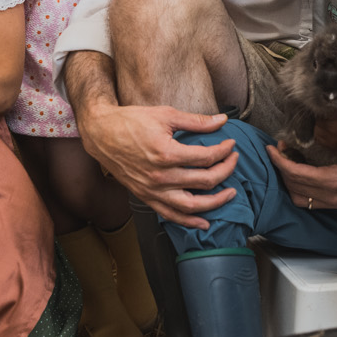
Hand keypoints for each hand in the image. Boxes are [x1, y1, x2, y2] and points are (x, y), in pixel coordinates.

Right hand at [78, 102, 238, 229]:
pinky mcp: (146, 197)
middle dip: (226, 170)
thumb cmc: (131, 121)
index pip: (206, 157)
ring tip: (230, 194)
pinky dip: (189, 221)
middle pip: (205, 181)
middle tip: (234, 161)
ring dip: (215, 202)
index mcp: (167, 153)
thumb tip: (222, 120)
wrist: (102, 134)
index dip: (224, 150)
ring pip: (191, 205)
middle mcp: (160, 176)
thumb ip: (196, 121)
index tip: (230, 144)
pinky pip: (170, 215)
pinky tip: (204, 222)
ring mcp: (152, 190)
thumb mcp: (166, 114)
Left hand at [268, 127, 336, 210]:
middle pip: (295, 187)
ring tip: (287, 161)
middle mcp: (335, 195)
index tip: (272, 148)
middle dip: (282, 168)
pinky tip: (301, 172)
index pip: (299, 175)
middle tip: (278, 150)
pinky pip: (311, 202)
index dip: (281, 162)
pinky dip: (300, 189)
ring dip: (289, 181)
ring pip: (300, 198)